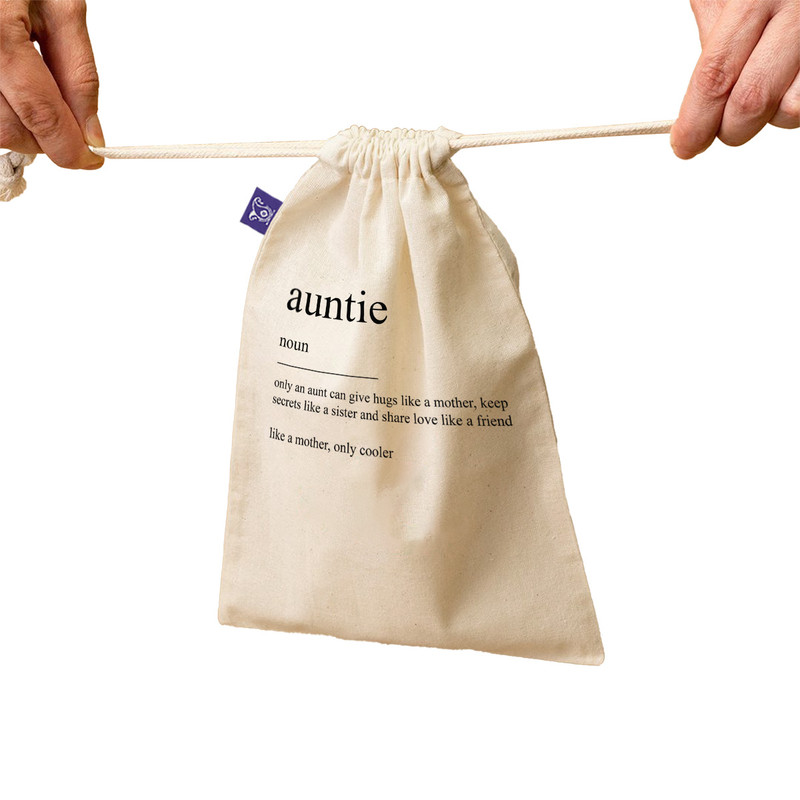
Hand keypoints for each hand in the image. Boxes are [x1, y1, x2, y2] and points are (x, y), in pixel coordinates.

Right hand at [0, 0, 102, 168]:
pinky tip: (15, 88)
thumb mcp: (61, 7)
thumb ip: (79, 73)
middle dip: (46, 140)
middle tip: (69, 126)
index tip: (92, 159)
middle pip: (9, 128)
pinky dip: (4, 109)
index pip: (40, 113)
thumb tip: (91, 132)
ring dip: (22, 127)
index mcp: (0, 33)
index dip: (69, 148)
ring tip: (37, 93)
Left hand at [671, 0, 799, 157]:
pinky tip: (787, 79)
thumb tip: (696, 107)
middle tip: (720, 127)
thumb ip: (714, 41)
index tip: (685, 145)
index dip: (696, 121)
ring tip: (764, 84)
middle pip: (752, 102)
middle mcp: (798, 11)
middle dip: (729, 129)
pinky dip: (794, 100)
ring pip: (792, 111)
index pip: (716, 76)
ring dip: (771, 115)